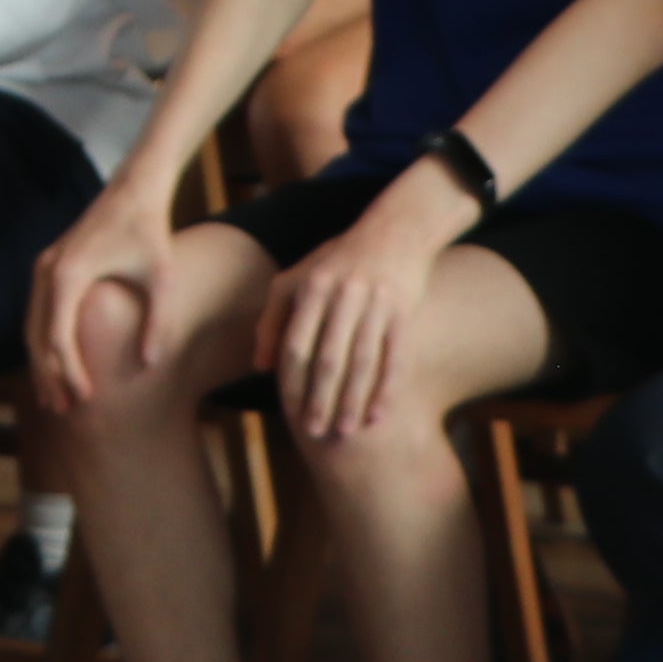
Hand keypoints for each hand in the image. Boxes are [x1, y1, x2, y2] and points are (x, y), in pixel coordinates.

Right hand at [24, 187, 189, 417]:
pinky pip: (38, 311)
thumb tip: (150, 365)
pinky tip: (57, 364)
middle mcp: (48, 269)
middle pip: (36, 335)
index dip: (70, 371)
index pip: (59, 336)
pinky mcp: (49, 265)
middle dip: (48, 374)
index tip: (86, 398)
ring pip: (32, 324)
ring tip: (55, 396)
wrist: (134, 189)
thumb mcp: (162, 279)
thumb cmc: (151, 232)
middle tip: (63, 409)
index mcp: (70, 274)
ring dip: (41, 361)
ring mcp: (44, 266)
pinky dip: (43, 340)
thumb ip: (158, 323)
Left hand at [265, 173, 458, 442]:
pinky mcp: (403, 311)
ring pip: (363, 361)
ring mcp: (376, 302)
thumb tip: (259, 366)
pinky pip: (394, 357)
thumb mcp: (297, 278)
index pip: (297, 342)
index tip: (289, 412)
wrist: (396, 230)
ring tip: (346, 431)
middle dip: (321, 397)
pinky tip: (379, 415)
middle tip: (314, 432)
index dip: (292, 380)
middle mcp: (343, 294)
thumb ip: (273, 318)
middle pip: (329, 356)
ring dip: (354, 400)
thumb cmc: (338, 260)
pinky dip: (387, 389)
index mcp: (313, 286)